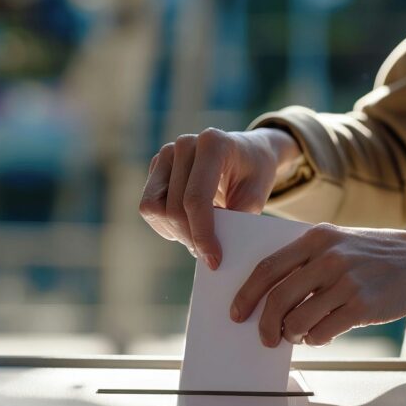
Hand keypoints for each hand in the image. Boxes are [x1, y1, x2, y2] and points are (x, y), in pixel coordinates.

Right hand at [138, 127, 299, 269]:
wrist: (247, 154)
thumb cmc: (253, 175)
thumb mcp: (256, 197)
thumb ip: (235, 221)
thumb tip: (211, 253)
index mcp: (213, 144)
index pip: (196, 199)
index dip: (202, 235)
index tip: (213, 261)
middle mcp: (184, 144)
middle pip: (174, 207)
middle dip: (190, 238)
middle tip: (209, 257)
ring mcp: (166, 154)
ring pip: (154, 208)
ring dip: (175, 232)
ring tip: (198, 238)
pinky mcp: (156, 167)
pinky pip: (150, 207)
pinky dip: (166, 225)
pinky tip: (188, 226)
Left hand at [230, 223, 405, 346]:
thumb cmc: (373, 256)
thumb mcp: (338, 243)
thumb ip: (307, 262)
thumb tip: (272, 297)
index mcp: (316, 239)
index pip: (268, 268)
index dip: (247, 293)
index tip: (238, 311)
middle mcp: (328, 258)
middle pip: (278, 298)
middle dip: (265, 323)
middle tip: (265, 336)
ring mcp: (346, 282)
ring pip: (298, 319)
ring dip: (291, 334)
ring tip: (297, 335)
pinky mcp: (362, 305)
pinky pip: (323, 331)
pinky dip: (315, 339)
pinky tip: (319, 336)